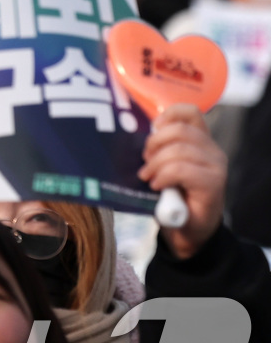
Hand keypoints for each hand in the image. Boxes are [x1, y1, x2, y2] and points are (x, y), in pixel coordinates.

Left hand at [138, 104, 226, 260]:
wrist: (186, 230)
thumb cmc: (169, 196)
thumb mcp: (159, 166)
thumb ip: (155, 148)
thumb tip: (127, 133)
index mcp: (200, 141)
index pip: (189, 112)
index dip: (167, 116)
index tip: (151, 132)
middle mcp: (212, 150)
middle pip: (180, 130)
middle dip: (154, 144)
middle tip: (145, 162)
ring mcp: (215, 167)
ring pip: (180, 149)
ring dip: (156, 164)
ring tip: (148, 178)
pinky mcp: (213, 184)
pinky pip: (183, 169)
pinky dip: (164, 176)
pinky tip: (157, 186)